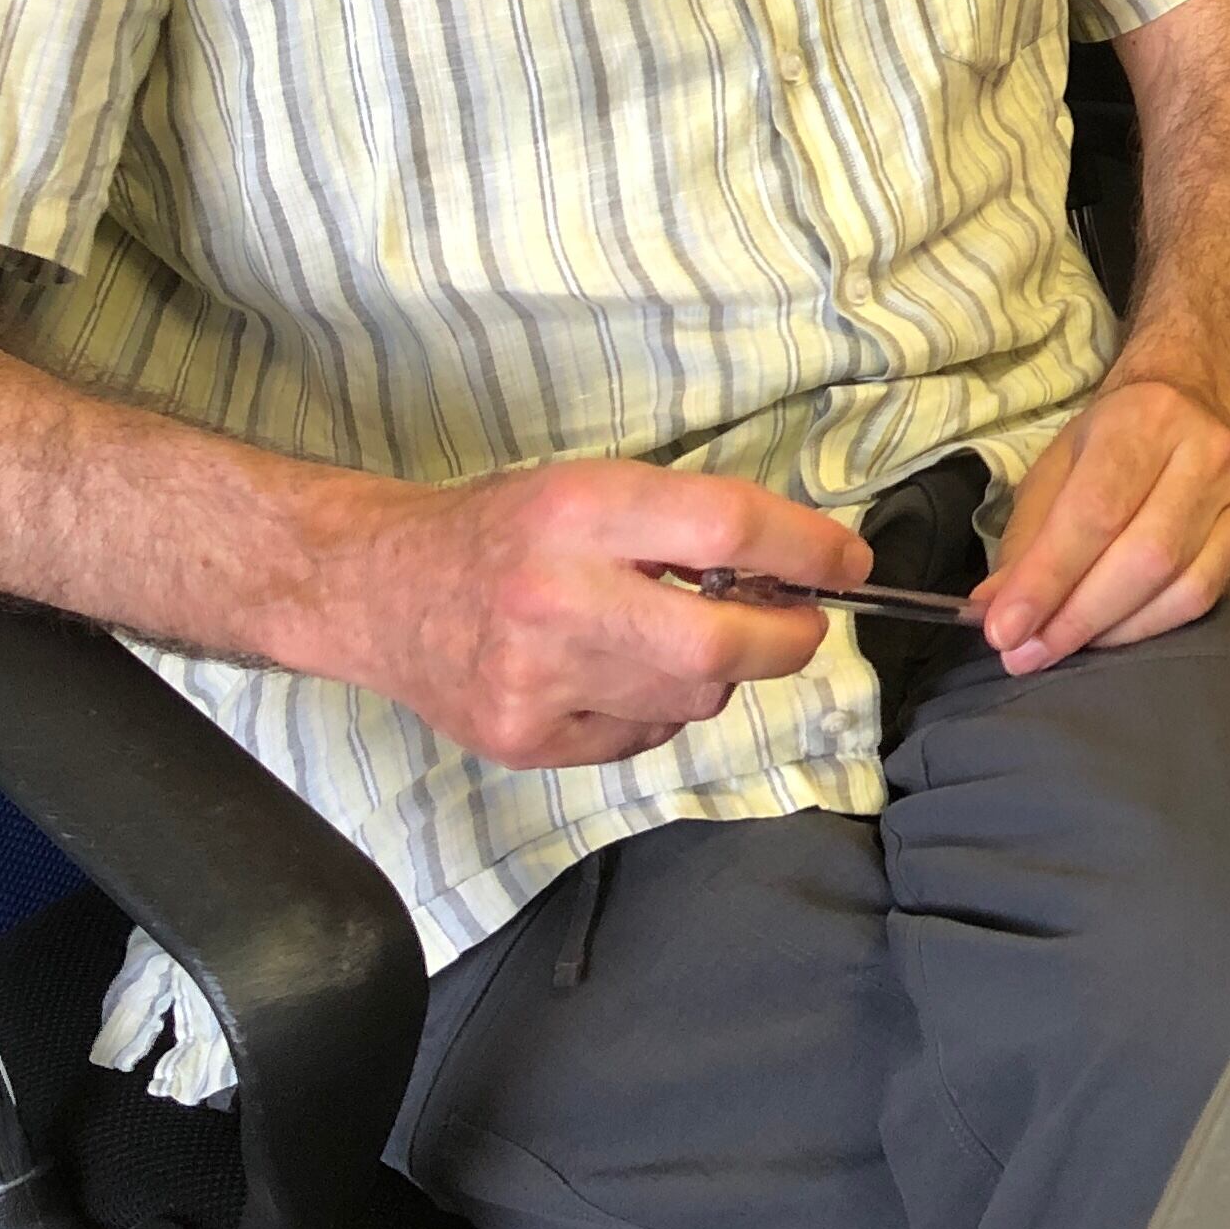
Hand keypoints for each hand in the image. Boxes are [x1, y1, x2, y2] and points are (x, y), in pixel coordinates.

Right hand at [322, 460, 870, 771]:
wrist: (381, 591)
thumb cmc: (506, 528)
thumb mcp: (594, 488)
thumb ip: (688, 522)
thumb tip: (801, 568)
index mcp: (580, 511)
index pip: (727, 530)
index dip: (807, 550)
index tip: (848, 564)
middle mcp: (558, 597)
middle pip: (723, 643)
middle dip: (788, 638)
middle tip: (801, 623)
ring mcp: (539, 680)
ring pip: (692, 697)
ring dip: (716, 669)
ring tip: (674, 634)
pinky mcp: (526, 740)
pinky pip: (643, 734)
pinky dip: (656, 706)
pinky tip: (615, 672)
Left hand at [973, 375, 1229, 674]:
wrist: (1196, 403)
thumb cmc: (1115, 443)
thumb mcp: (1057, 469)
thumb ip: (1025, 540)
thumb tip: (993, 615)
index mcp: (1145, 418)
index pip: (1095, 512)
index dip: (1047, 580)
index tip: (1003, 632)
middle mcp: (1210, 450)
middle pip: (1146, 559)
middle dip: (1079, 619)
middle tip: (1027, 656)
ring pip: (1188, 591)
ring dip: (1119, 633)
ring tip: (1069, 647)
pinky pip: (1221, 601)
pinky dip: (1164, 626)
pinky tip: (1127, 627)